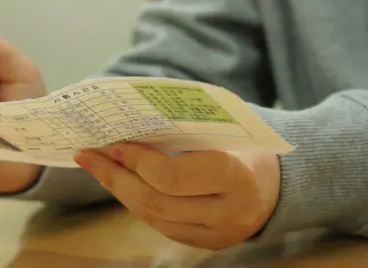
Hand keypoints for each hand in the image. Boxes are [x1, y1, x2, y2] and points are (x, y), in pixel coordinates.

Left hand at [73, 143, 280, 249]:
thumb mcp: (225, 128)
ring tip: (99, 169)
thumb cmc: (249, 146)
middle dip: (116, 178)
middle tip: (90, 156)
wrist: (278, 183)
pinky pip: (162, 226)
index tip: (113, 144)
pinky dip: (137, 204)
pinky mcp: (207, 243)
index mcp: (236, 176)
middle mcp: (228, 213)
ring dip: (120, 192)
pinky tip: (122, 186)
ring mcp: (217, 235)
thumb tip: (130, 124)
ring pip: (154, 218)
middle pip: (156, 202)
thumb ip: (183, 127)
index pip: (171, 176)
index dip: (136, 161)